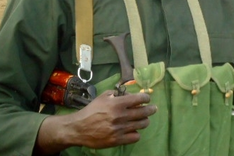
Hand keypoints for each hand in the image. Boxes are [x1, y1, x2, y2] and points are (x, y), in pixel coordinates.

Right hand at [35, 90, 156, 154]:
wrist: (80, 128)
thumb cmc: (92, 110)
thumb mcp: (103, 96)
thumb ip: (116, 93)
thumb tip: (128, 94)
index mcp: (117, 103)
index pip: (138, 99)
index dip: (146, 97)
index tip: (147, 98)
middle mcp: (120, 116)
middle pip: (143, 112)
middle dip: (151, 109)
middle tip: (153, 108)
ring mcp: (120, 129)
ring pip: (142, 124)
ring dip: (145, 120)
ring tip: (144, 119)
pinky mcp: (118, 140)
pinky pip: (135, 137)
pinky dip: (136, 133)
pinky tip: (133, 130)